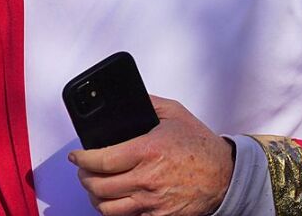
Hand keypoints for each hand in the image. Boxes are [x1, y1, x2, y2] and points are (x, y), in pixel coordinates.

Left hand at [69, 96, 233, 215]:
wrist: (225, 175)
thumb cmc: (199, 144)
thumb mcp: (174, 113)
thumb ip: (148, 102)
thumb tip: (126, 98)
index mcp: (147, 150)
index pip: (101, 160)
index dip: (82, 159)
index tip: (76, 156)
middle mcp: (147, 179)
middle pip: (99, 186)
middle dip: (84, 177)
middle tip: (83, 170)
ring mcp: (152, 202)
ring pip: (108, 208)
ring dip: (95, 197)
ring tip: (94, 187)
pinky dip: (114, 211)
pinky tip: (113, 201)